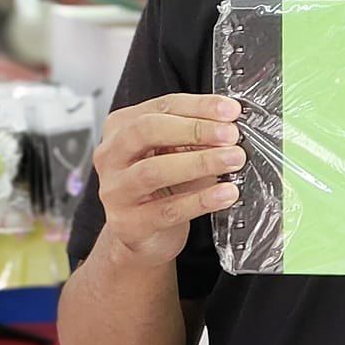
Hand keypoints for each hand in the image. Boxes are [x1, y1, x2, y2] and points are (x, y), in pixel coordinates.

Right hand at [93, 93, 245, 268]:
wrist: (140, 237)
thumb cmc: (159, 189)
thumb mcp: (174, 155)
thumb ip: (194, 138)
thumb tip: (229, 126)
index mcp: (120, 128)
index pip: (161, 106)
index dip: (199, 106)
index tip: (230, 111)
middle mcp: (111, 156)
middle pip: (147, 131)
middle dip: (194, 129)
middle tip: (230, 135)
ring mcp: (116, 191)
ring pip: (154, 170)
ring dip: (199, 162)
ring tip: (233, 160)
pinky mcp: (129, 224)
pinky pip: (168, 210)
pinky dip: (201, 200)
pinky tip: (225, 193)